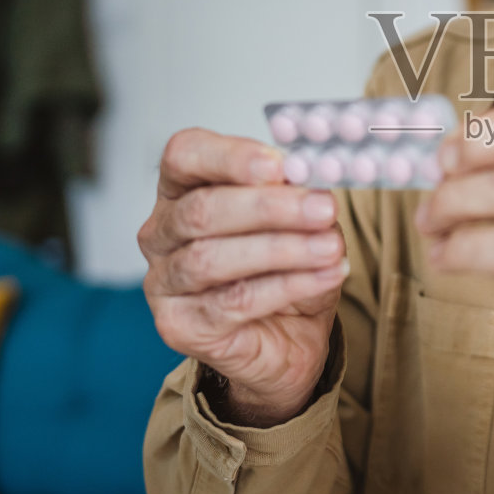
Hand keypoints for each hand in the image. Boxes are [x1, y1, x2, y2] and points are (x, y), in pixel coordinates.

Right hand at [138, 128, 348, 426]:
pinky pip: (234, 302)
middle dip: (269, 207)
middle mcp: (162, 233)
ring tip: (330, 247)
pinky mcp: (181, 326)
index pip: (185, 155)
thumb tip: (309, 176)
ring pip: (212, 258)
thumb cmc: (285, 268)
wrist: (289, 337)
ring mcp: (163, 282)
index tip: (279, 164)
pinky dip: (289, 285)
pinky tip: (326, 275)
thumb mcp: (299, 220)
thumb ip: (297, 194)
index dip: (229, 156)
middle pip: (201, 209)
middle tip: (323, 207)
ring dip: (281, 249)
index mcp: (182, 190)